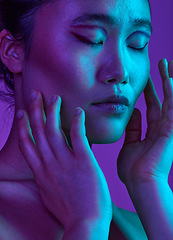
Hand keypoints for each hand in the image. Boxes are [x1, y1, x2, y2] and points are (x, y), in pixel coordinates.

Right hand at [17, 92, 111, 228]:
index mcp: (41, 173)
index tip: (23, 113)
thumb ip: (48, 181)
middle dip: (36, 111)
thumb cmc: (71, 213)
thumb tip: (48, 172)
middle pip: (38, 132)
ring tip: (54, 97)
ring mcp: (66, 162)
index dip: (23, 127)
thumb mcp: (51, 196)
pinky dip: (76, 122)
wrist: (86, 225)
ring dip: (53, 111)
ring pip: (54, 130)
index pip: (27, 145)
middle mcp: (50, 164)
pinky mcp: (84, 161)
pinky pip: (77, 136)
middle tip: (36, 95)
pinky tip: (77, 111)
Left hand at [117, 59, 172, 185]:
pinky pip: (172, 108)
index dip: (148, 93)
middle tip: (160, 65)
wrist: (139, 183)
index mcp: (150, 132)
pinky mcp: (171, 130)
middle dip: (161, 82)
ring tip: (167, 65)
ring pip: (170, 100)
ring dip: (168, 82)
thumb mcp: (130, 145)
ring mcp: (167, 129)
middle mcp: (161, 128)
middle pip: (162, 100)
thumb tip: (133, 114)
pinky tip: (170, 79)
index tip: (144, 81)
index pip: (151, 107)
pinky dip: (172, 94)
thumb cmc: (133, 170)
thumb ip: (133, 129)